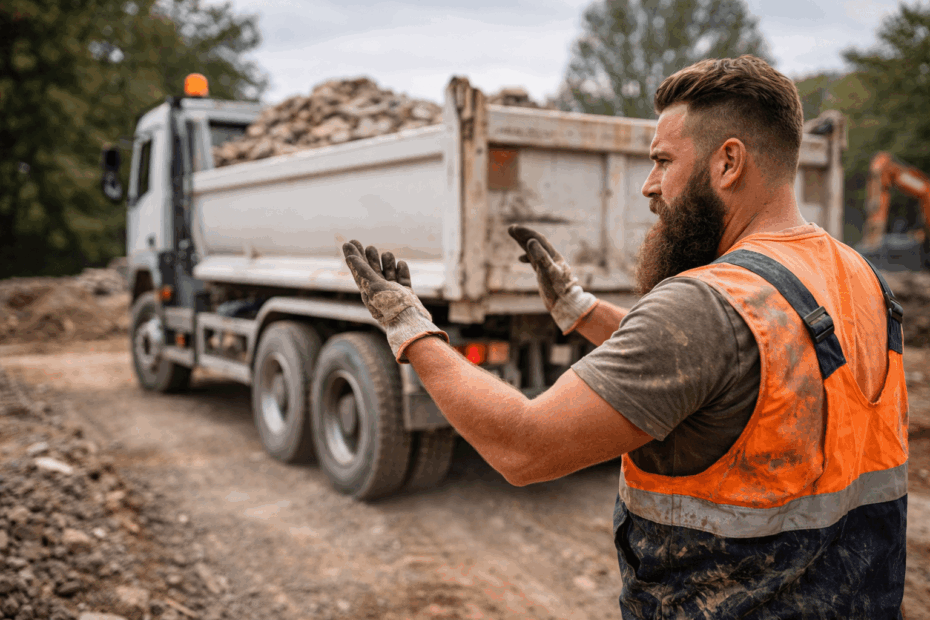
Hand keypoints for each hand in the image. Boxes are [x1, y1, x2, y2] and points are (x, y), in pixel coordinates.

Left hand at [343, 240, 448, 361]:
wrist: (409, 321)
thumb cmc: (389, 305)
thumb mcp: (372, 285)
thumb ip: (362, 270)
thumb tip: (349, 255)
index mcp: (368, 290)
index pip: (358, 270)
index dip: (354, 256)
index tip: (349, 242)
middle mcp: (379, 291)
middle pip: (373, 270)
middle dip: (371, 258)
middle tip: (369, 247)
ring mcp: (393, 292)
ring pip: (389, 272)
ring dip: (388, 262)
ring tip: (387, 254)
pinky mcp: (406, 294)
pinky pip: (403, 279)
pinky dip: (402, 270)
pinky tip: (401, 263)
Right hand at [508, 225, 597, 333]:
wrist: (566, 305)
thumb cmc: (558, 290)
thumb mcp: (548, 272)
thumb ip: (541, 256)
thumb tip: (531, 241)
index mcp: (553, 256)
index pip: (538, 240)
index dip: (526, 233)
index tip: (514, 228)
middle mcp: (551, 259)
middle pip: (536, 243)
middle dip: (523, 235)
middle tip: (511, 229)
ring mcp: (547, 266)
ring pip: (534, 251)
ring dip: (524, 243)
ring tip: (514, 236)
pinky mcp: (544, 274)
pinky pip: (534, 261)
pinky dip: (527, 257)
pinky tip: (520, 259)